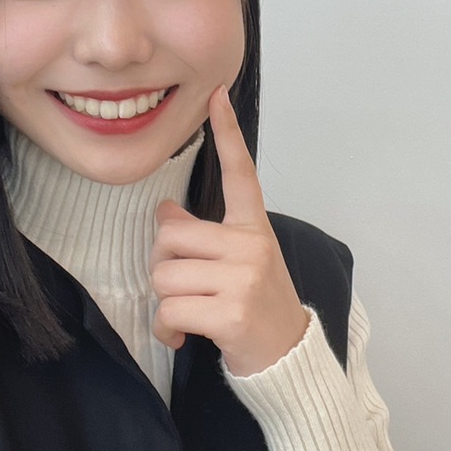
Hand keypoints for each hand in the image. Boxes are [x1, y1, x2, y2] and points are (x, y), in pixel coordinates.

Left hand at [150, 85, 309, 376]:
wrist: (287, 356)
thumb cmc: (256, 304)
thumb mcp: (239, 261)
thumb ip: (204, 236)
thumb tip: (164, 214)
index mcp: (253, 226)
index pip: (240, 172)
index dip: (226, 132)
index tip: (216, 94)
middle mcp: (251, 244)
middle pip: (169, 236)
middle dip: (163, 265)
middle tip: (185, 286)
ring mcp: (244, 277)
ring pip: (164, 275)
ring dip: (165, 301)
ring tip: (189, 313)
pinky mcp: (231, 312)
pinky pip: (169, 310)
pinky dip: (167, 329)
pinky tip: (185, 335)